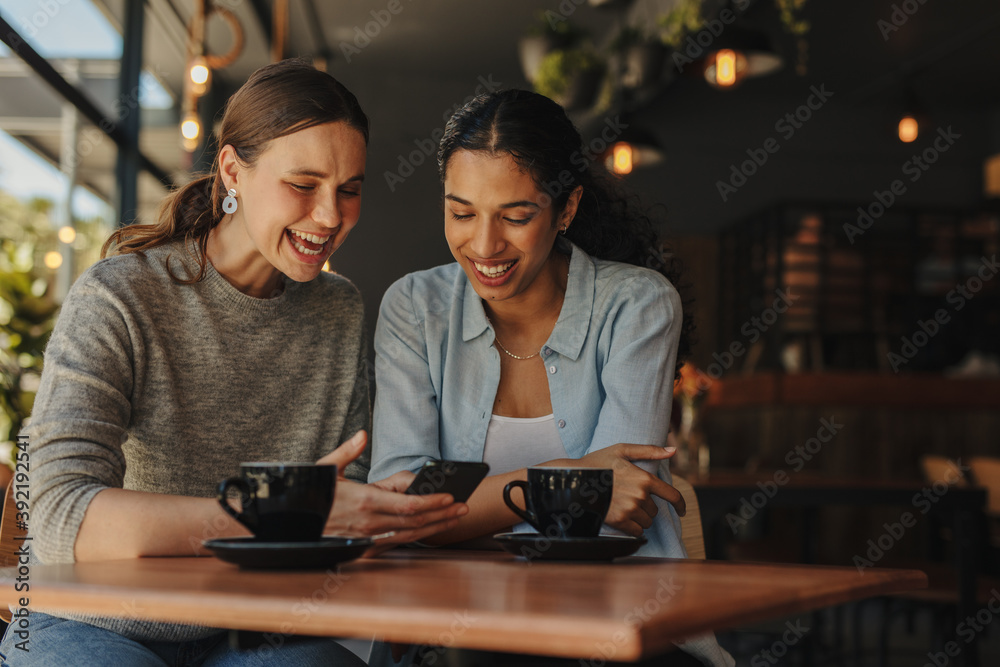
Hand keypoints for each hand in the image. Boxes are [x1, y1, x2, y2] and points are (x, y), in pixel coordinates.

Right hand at [318, 432, 467, 550]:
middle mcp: (369, 522)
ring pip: (409, 534)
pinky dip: (417, 536)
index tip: (450, 497)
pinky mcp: (365, 546)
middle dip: (442, 515)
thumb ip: (348, 451)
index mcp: (364, 500)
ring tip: (454, 518)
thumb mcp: (326, 469)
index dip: (432, 502)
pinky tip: (430, 530)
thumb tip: (362, 435)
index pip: (408, 505)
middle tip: (463, 508)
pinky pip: (396, 542)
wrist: (291, 524)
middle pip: (415, 521)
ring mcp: (368, 537)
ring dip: (435, 527)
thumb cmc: (311, 495)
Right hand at [574, 444, 684, 536]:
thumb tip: (673, 450)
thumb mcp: (622, 450)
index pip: (672, 495)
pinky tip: (621, 517)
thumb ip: (649, 451)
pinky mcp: (620, 521)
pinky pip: (637, 531)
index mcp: (644, 478)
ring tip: (622, 506)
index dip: (680, 504)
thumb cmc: (597, 463)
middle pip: (655, 510)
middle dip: (645, 506)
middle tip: (627, 497)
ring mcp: (630, 509)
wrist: (574, 480)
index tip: (682, 511)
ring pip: (646, 521)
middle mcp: (640, 495)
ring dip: (639, 517)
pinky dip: (632, 527)